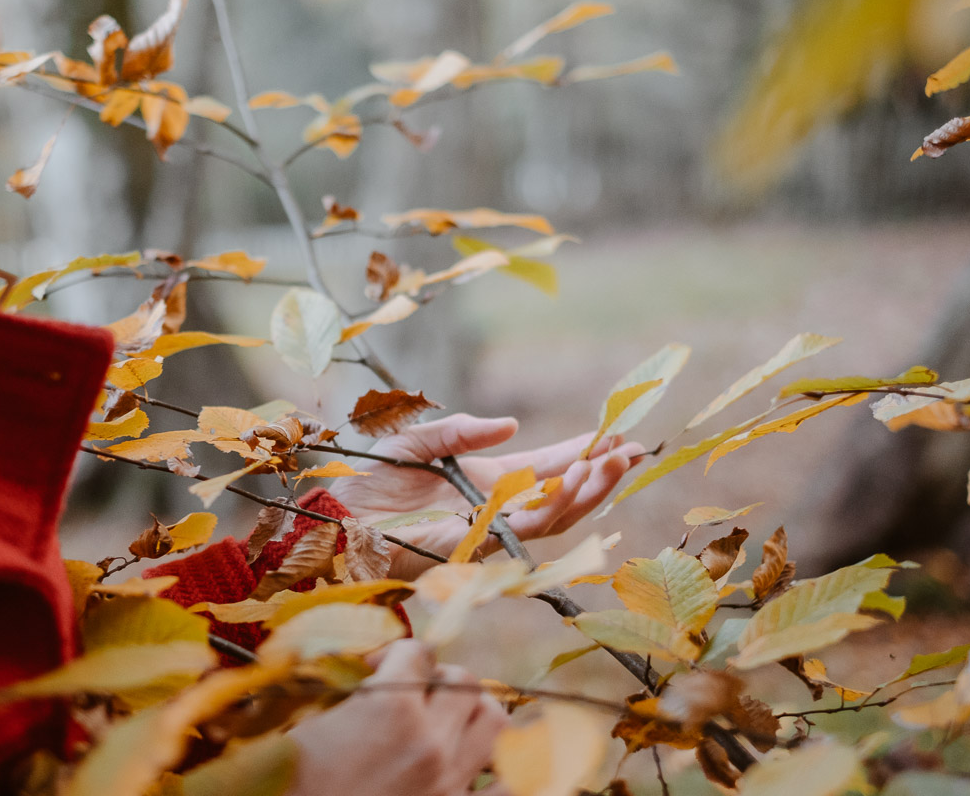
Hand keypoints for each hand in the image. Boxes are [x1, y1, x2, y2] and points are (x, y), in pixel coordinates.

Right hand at [287, 641, 507, 795]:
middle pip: (462, 679)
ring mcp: (451, 780)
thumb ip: (347, 692)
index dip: (395, 654)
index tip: (374, 669)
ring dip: (474, 714)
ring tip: (453, 722)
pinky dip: (509, 771)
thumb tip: (364, 672)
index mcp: (390, 707)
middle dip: (437, 679)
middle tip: (414, 695)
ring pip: (495, 720)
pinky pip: (512, 786)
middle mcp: (431, 740)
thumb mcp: (310, 725)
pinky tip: (488, 765)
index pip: (417, 651)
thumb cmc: (296, 780)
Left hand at [330, 414, 644, 578]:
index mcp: (487, 482)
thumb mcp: (417, 441)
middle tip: (634, 451)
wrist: (336, 521)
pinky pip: (524, 529)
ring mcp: (490, 529)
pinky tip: (576, 484)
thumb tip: (512, 424)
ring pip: (553, 516)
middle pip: (562, 495)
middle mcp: (496, 508)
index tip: (617, 437)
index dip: (583, 454)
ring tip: (613, 464)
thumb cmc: (370, 483)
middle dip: (600, 475)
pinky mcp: (477, 544)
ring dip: (587, 491)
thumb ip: (462, 431)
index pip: (547, 468)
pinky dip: (553, 506)